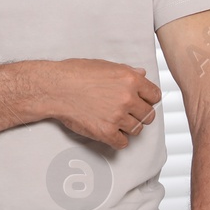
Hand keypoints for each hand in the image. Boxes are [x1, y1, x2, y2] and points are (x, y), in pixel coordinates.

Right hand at [47, 59, 161, 148]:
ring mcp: (117, 117)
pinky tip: (110, 132)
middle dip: (139, 114)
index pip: (155, 95)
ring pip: (137, 130)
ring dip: (128, 127)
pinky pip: (123, 143)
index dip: (148, 99)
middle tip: (127, 113)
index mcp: (130, 79)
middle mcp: (127, 98)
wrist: (55, 88)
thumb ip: (127, 71)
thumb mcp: (104, 66)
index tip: (142, 101)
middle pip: (148, 115)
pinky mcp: (105, 132)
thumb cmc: (75, 73)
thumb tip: (141, 75)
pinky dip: (117, 140)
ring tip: (115, 121)